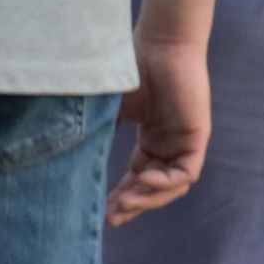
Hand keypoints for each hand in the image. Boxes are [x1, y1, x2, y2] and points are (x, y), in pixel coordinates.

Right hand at [107, 34, 211, 223]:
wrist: (157, 44)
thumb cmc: (129, 70)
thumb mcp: (107, 111)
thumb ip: (94, 136)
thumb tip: (65, 164)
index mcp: (150, 142)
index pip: (137, 180)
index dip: (121, 198)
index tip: (101, 214)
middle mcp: (168, 145)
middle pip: (154, 188)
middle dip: (133, 206)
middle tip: (111, 218)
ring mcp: (184, 142)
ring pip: (172, 186)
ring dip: (149, 198)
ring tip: (124, 204)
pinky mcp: (197, 136)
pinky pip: (187, 171)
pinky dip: (166, 181)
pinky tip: (144, 180)